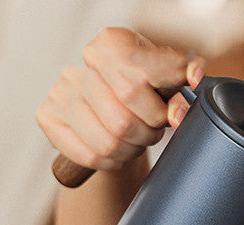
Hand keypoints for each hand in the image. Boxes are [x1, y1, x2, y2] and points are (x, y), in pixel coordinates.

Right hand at [36, 27, 204, 171]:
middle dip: (148, 132)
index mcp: (111, 45)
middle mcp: (81, 66)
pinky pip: (90, 155)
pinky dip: (112, 161)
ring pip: (109, 140)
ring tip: (135, 141)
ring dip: (131, 149)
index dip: (163, 101)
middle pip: (125, 115)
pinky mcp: (48, 116)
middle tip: (153, 131)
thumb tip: (195, 75)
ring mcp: (61, 92)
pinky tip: (117, 152)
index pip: (139, 71)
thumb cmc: (140, 94)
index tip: (179, 114)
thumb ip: (181, 74)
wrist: (105, 112)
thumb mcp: (164, 79)